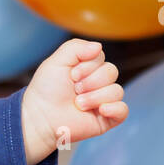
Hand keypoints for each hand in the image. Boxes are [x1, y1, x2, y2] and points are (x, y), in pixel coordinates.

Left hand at [20, 38, 127, 164]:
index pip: (101, 58)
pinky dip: (114, 108)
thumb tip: (98, 46)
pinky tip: (101, 110)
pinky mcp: (106, 118)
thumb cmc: (46, 90)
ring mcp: (103, 101)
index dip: (87, 66)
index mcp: (88, 68)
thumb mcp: (56, 61)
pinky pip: (123, 110)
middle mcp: (98, 83)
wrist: (40, 116)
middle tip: (75, 90)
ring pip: (117, 91)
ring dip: (95, 97)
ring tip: (79, 104)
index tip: (71, 75)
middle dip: (91, 81)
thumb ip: (75, 47)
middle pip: (111, 72)